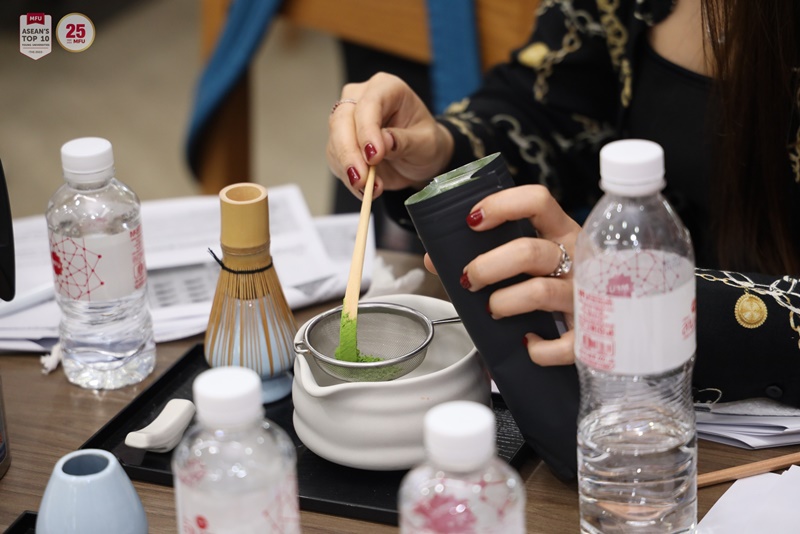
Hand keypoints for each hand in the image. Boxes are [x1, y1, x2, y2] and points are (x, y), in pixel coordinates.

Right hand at [326, 72, 454, 197]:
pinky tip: (366, 189)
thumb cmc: (426, 142)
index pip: (369, 104)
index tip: (374, 156)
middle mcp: (362, 98)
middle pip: (342, 120)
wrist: (419, 157)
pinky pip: (336, 159)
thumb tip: (383, 142)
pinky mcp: (341, 142)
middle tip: (362, 180)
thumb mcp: (425, 143)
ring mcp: (348, 119)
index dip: (367, 130)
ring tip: (370, 189)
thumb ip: (404, 141)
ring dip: (348, 169)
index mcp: (387, 88)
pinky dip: (348, 177)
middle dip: (350, 153)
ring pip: (335, 141)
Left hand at [426, 184, 580, 365]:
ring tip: (493, 310)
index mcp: (562, 232)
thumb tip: (435, 259)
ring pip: (539, 292)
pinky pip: (564, 344)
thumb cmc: (556, 285)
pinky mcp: (592, 333)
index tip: (472, 221)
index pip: (537, 201)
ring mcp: (588, 295)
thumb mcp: (529, 262)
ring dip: (504, 302)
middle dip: (487, 266)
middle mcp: (577, 259)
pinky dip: (540, 349)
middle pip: (528, 251)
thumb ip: (485, 255)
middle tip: (469, 279)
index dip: (502, 206)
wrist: (614, 322)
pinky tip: (529, 344)